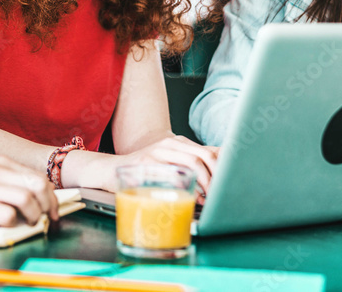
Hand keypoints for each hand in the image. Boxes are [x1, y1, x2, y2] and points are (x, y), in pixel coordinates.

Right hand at [0, 152, 59, 226]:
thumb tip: (22, 184)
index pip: (36, 175)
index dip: (50, 194)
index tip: (50, 207)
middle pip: (38, 184)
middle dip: (49, 204)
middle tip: (47, 217)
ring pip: (27, 199)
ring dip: (34, 215)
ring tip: (30, 223)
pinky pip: (7, 215)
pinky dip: (12, 223)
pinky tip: (7, 225)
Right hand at [91, 135, 217, 195]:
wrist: (110, 169)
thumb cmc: (143, 171)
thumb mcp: (167, 166)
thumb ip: (189, 167)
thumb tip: (219, 174)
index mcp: (178, 143)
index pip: (210, 151)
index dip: (224, 167)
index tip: (232, 185)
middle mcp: (170, 143)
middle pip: (205, 155)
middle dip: (218, 177)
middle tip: (222, 195)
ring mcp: (158, 151)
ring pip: (193, 163)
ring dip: (206, 183)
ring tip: (209, 199)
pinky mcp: (147, 162)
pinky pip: (172, 173)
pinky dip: (186, 187)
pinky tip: (191, 198)